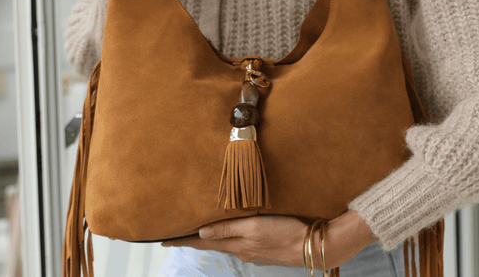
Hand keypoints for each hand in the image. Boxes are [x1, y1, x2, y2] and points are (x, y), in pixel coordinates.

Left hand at [160, 211, 375, 270]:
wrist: (315, 245)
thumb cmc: (286, 232)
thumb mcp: (254, 228)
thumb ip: (228, 229)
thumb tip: (201, 233)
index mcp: (237, 244)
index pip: (203, 242)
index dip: (184, 240)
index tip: (164, 239)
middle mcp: (243, 249)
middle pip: (213, 242)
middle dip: (194, 238)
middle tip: (177, 233)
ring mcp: (254, 251)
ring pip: (227, 242)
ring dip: (212, 237)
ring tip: (198, 231)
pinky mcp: (266, 248)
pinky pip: (241, 241)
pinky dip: (230, 236)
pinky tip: (231, 231)